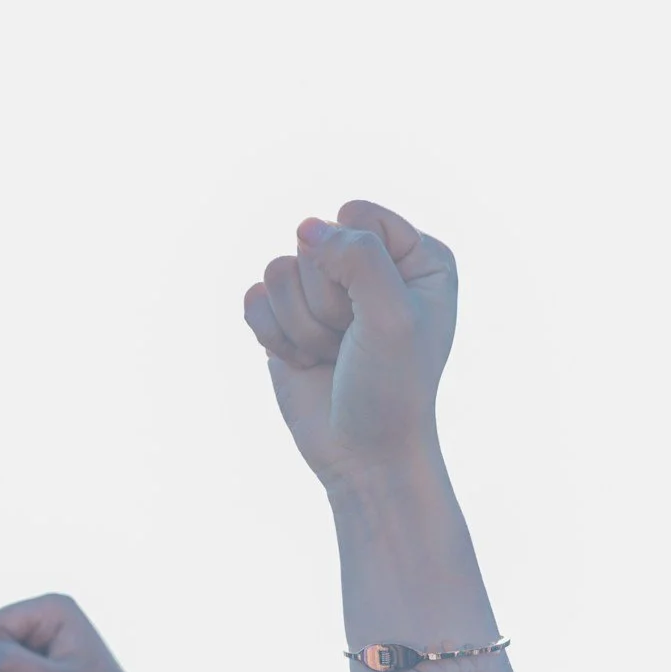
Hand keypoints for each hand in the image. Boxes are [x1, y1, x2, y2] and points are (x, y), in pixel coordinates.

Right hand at [241, 202, 458, 496]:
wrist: (364, 455)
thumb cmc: (392, 387)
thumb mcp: (392, 315)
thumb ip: (358, 256)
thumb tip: (307, 228)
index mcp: (415, 257)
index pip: (357, 216)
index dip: (355, 263)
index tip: (380, 312)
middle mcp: (370, 266)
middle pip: (313, 242)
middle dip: (326, 302)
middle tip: (353, 342)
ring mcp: (325, 291)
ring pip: (279, 269)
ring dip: (302, 324)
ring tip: (333, 354)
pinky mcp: (286, 317)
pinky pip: (255, 297)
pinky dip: (274, 336)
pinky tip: (305, 361)